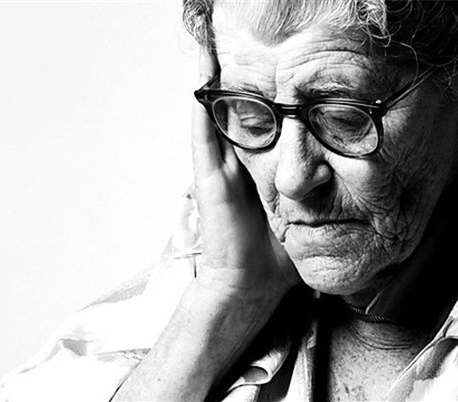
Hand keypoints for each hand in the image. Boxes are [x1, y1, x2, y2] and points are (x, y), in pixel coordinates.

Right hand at [192, 49, 298, 298]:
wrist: (251, 281)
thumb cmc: (275, 251)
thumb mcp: (301, 209)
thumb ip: (311, 189)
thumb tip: (340, 173)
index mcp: (255, 167)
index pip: (256, 120)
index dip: (261, 93)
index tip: (270, 67)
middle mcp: (234, 160)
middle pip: (231, 109)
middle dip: (235, 76)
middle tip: (238, 42)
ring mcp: (218, 165)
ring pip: (214, 111)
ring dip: (213, 78)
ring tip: (211, 41)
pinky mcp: (207, 174)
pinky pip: (203, 129)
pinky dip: (203, 100)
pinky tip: (204, 70)